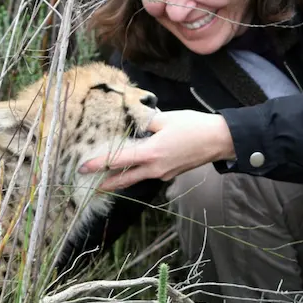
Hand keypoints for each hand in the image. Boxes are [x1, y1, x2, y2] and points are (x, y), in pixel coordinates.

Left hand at [78, 110, 234, 191]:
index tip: (83, 168)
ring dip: (122, 179)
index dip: (99, 164)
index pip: (118, 161)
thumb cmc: (193, 126)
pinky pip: (150, 175)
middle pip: (125, 179)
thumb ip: (146, 121)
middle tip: (91, 184)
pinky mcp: (171, 173)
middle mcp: (155, 168)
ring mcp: (163, 173)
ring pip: (137, 178)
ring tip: (108, 179)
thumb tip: (134, 122)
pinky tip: (135, 169)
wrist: (219, 140)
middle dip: (107, 183)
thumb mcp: (166, 118)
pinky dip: (138, 174)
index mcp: (150, 153)